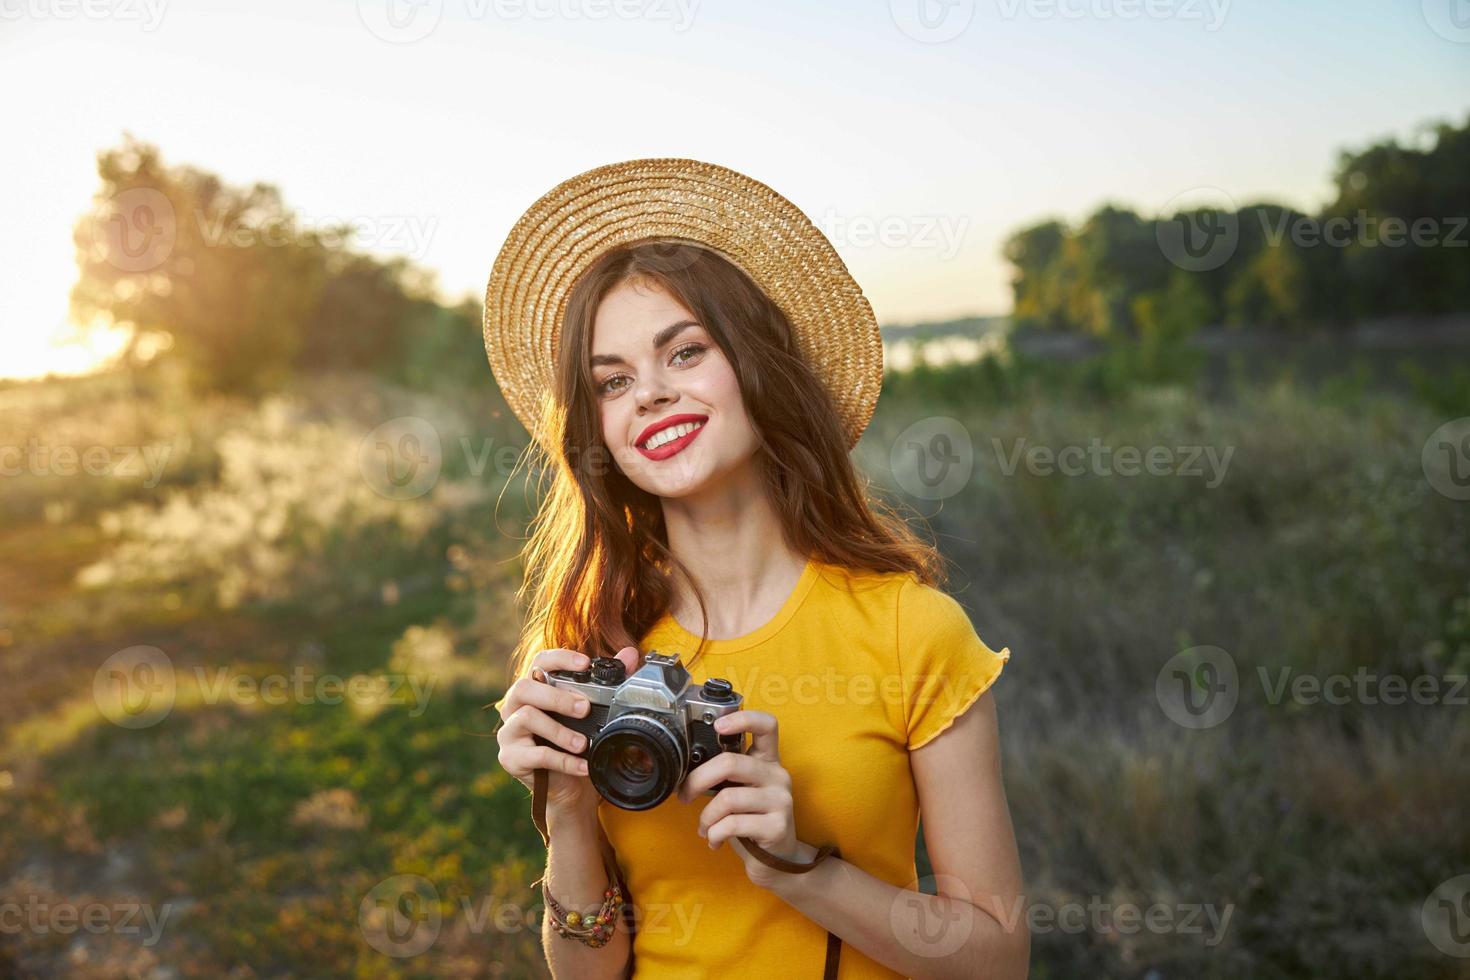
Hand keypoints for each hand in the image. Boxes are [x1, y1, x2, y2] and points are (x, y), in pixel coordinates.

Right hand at [495, 646, 640, 817]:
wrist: (572, 788)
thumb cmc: (578, 744)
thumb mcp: (595, 714)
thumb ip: (610, 682)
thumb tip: (630, 654)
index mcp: (535, 688)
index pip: (540, 662)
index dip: (560, 659)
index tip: (585, 664)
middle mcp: (515, 706)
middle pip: (525, 687)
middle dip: (557, 697)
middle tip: (585, 708)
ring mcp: (509, 732)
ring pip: (527, 718)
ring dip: (559, 731)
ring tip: (583, 743)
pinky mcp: (510, 758)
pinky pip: (535, 754)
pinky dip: (562, 760)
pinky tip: (581, 765)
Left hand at [676, 710, 819, 889]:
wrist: (776, 862)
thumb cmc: (751, 822)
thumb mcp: (741, 792)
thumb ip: (725, 776)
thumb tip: (686, 769)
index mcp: (768, 761)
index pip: (767, 725)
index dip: (742, 718)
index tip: (717, 726)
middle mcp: (778, 775)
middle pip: (730, 762)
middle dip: (697, 780)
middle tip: (685, 796)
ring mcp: (781, 800)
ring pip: (727, 798)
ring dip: (706, 817)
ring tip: (705, 828)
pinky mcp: (777, 826)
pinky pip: (732, 824)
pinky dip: (714, 834)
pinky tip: (715, 840)